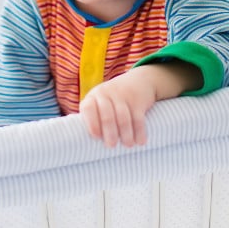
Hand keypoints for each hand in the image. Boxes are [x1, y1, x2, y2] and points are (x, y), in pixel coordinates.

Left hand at [80, 62, 200, 147]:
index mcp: (93, 97)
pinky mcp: (137, 99)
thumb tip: (90, 146)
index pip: (88, 108)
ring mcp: (122, 95)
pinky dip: (139, 131)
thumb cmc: (113, 100)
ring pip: (123, 117)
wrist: (138, 81)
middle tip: (112, 145)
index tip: (96, 137)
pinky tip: (140, 141)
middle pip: (107, 115)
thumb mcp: (101, 103)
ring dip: (126, 133)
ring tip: (128, 145)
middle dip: (109, 132)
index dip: (91, 123)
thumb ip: (95, 119)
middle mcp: (106, 93)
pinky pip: (138, 117)